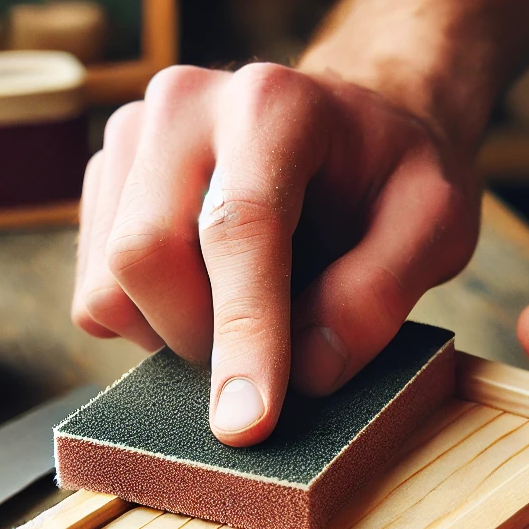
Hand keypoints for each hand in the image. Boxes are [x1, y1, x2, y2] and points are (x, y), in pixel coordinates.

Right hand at [72, 63, 478, 445]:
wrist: (349, 135)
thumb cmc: (389, 182)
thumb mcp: (433, 227)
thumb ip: (379, 295)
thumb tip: (307, 373)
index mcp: (273, 105)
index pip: (238, 228)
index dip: (243, 335)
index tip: (248, 423)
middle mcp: (183, 106)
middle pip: (146, 256)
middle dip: (202, 340)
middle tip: (266, 360)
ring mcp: (129, 141)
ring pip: (109, 286)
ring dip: (173, 337)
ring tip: (240, 317)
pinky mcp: (104, 186)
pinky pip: (95, 296)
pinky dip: (146, 328)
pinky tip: (200, 302)